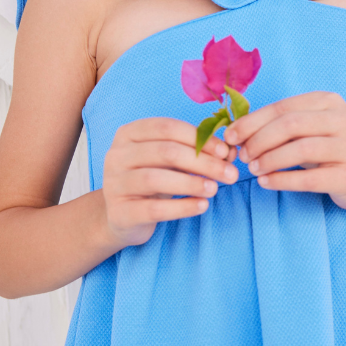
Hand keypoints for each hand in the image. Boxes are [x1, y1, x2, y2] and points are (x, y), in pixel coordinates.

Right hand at [101, 118, 237, 245]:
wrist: (123, 218)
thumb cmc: (152, 180)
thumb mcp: (171, 162)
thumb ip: (197, 153)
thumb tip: (230, 152)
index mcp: (129, 134)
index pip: (167, 128)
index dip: (200, 138)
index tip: (226, 152)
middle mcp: (116, 155)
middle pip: (165, 152)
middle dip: (203, 162)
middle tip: (231, 174)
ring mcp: (114, 184)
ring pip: (155, 179)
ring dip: (191, 183)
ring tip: (215, 190)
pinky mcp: (119, 213)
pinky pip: (153, 209)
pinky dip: (182, 207)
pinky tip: (202, 206)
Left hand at [225, 92, 345, 209]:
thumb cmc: (326, 148)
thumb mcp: (306, 129)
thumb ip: (277, 125)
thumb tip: (235, 132)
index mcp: (328, 101)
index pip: (282, 108)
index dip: (252, 122)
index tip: (231, 137)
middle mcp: (342, 119)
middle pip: (290, 125)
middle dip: (259, 141)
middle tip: (242, 156)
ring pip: (300, 150)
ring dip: (269, 160)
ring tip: (254, 169)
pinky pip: (309, 179)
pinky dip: (282, 181)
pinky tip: (266, 182)